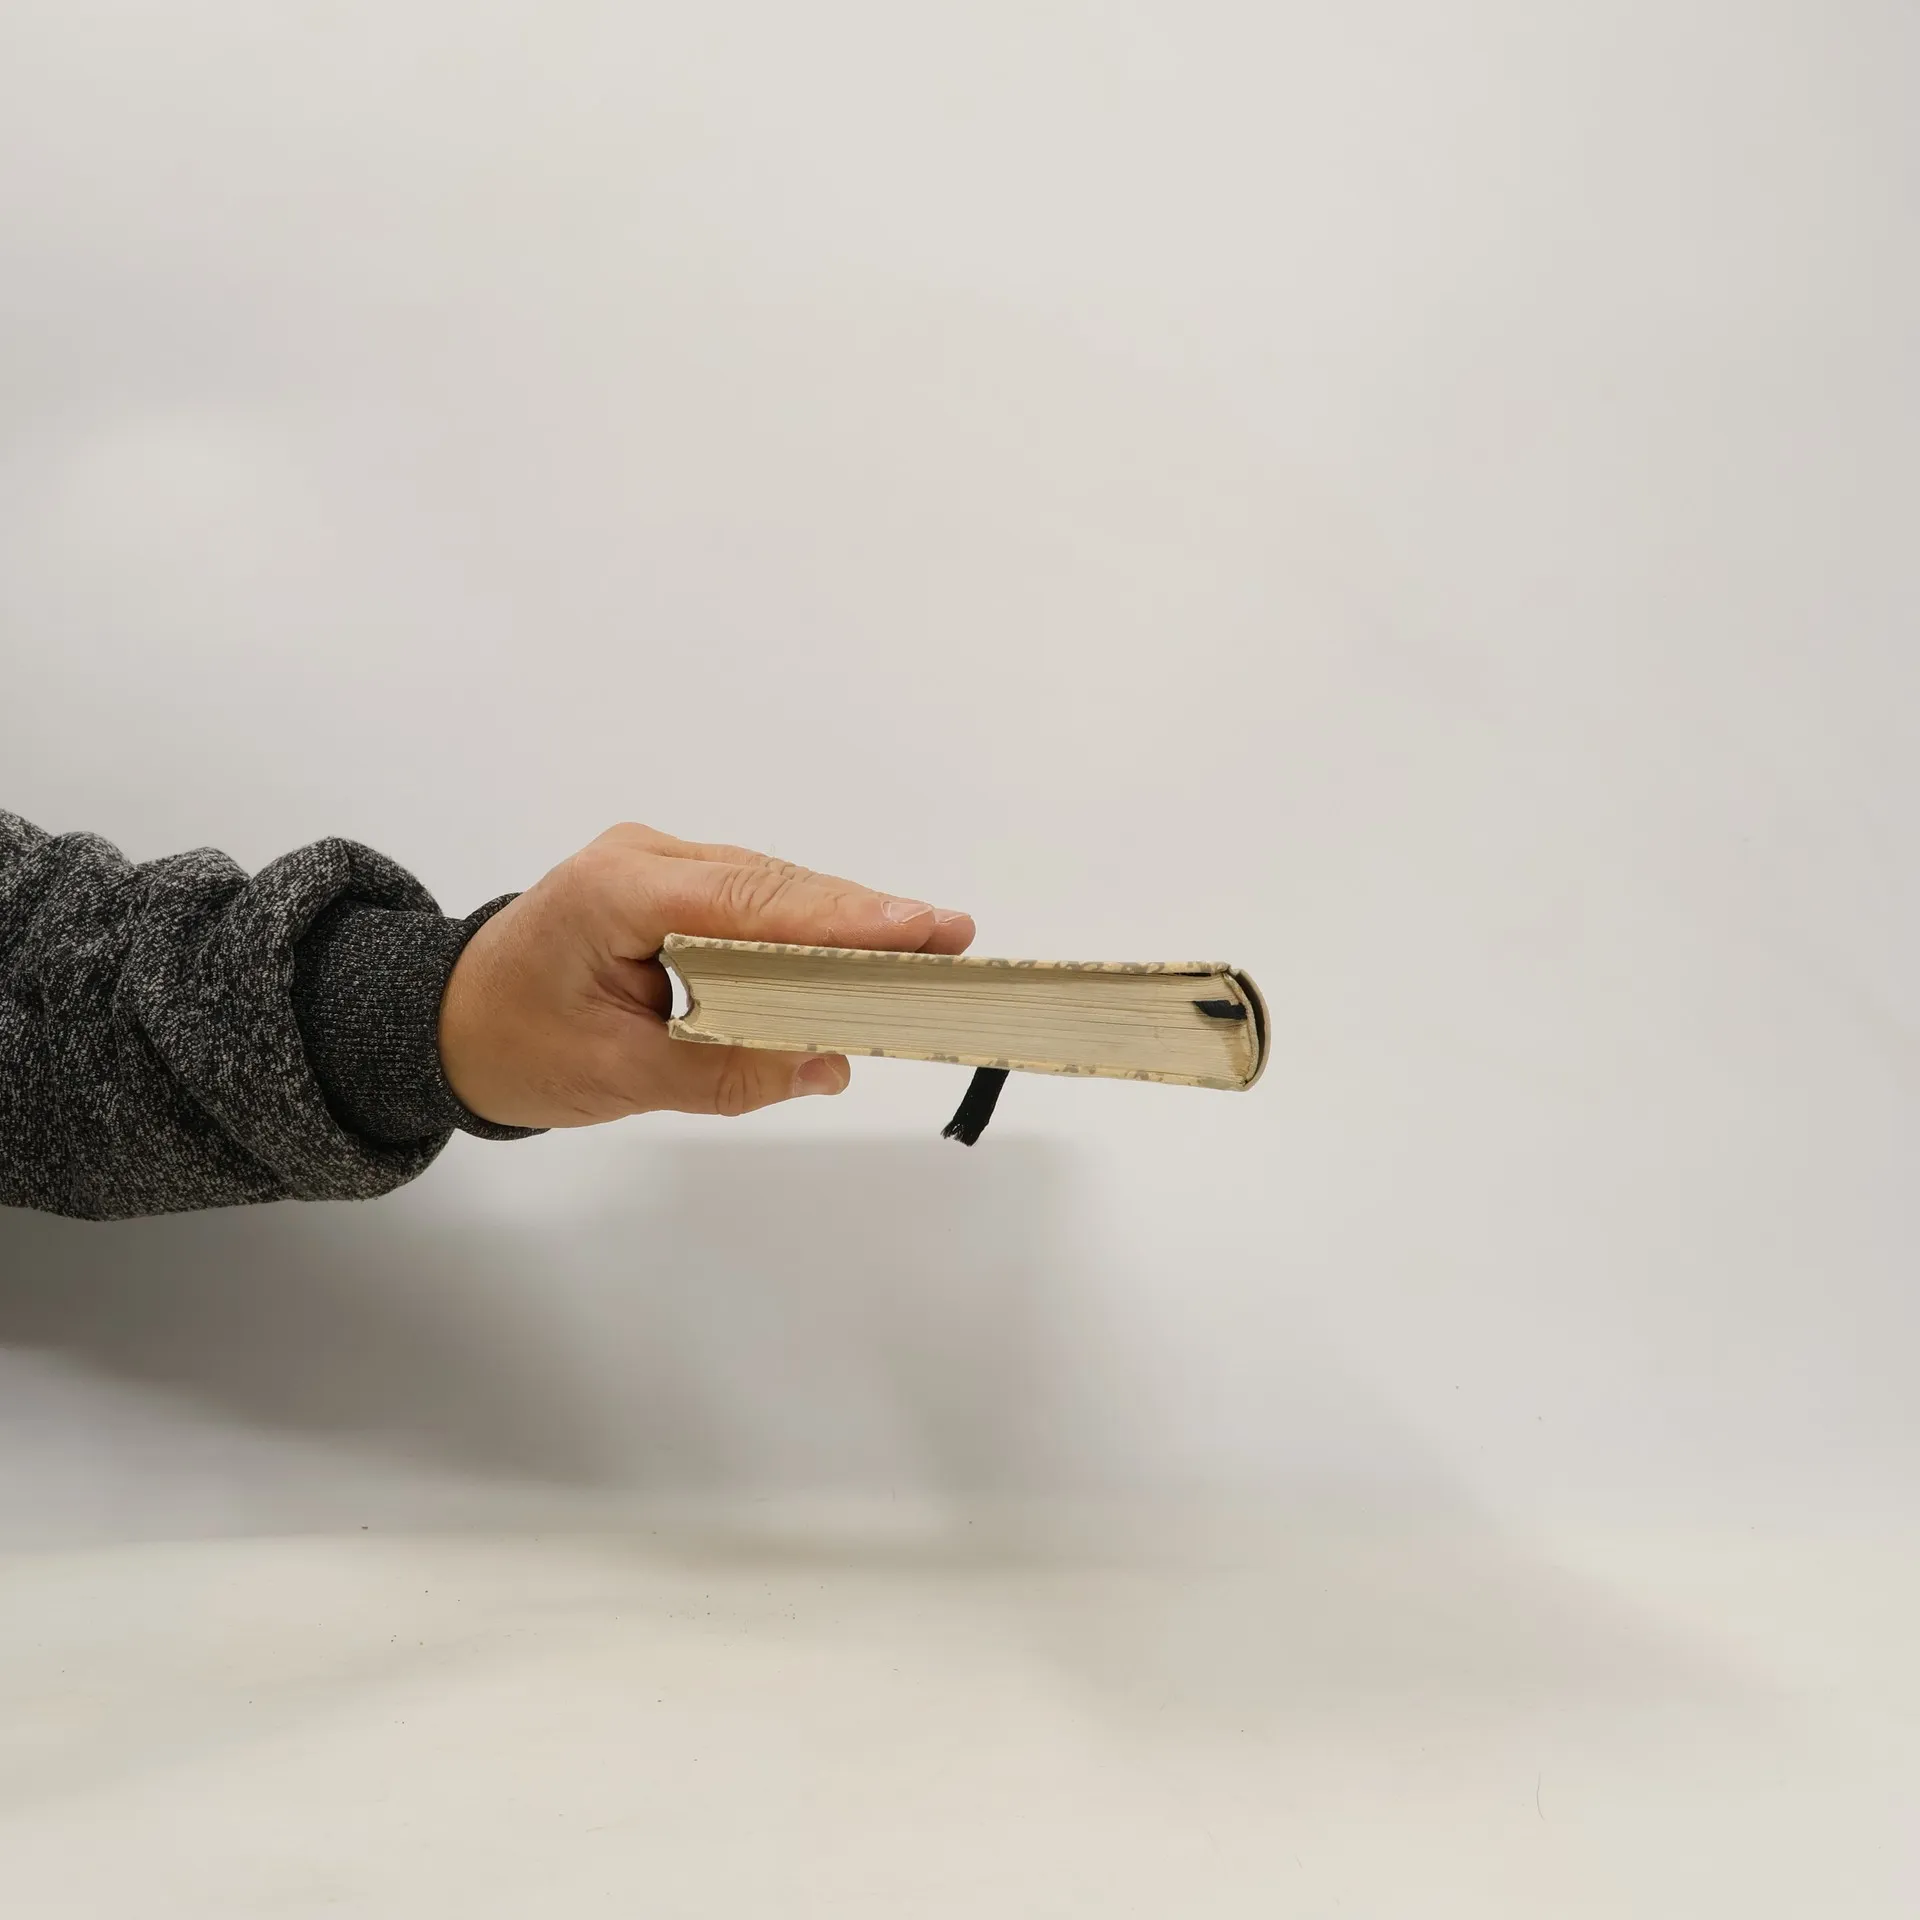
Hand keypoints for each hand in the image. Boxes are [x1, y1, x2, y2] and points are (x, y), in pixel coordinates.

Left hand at [437, 823, 973, 1127]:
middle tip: (953, 943)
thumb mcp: (617, 1077)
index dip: (844, 916)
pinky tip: (857, 960)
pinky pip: (757, 904)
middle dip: (865, 917)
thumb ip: (723, 1073)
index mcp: (619, 891)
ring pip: (774, 890)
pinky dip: (806, 934)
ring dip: (842, 925)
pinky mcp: (674, 887)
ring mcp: (661, 865)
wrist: (447, 1023)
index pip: (753, 899)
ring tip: (924, 953)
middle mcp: (647, 858)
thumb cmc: (515, 1046)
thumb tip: (826, 1065)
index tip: (924, 927)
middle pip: (778, 886)